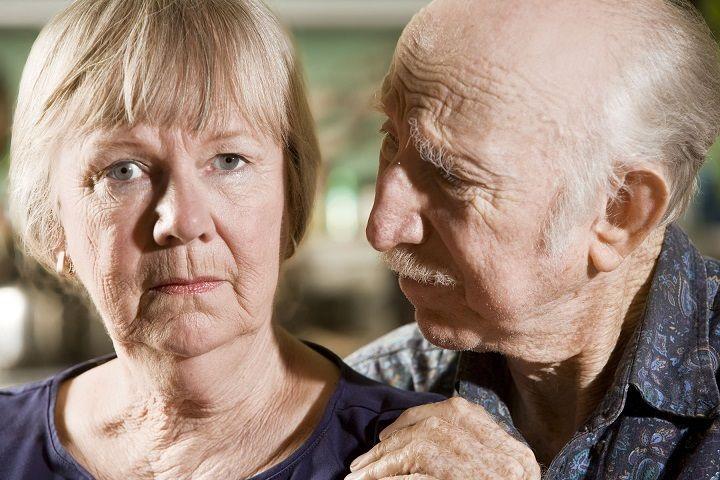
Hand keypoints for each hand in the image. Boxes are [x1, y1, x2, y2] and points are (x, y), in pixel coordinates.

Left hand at [344, 397, 540, 479]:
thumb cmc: (496, 479)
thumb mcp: (493, 465)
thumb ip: (468, 443)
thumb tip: (415, 436)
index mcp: (507, 444)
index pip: (451, 412)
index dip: (411, 420)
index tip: (386, 434)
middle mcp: (499, 452)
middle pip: (430, 427)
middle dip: (390, 442)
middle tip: (361, 461)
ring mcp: (483, 470)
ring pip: (418, 449)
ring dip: (381, 464)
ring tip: (358, 477)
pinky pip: (416, 477)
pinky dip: (389, 479)